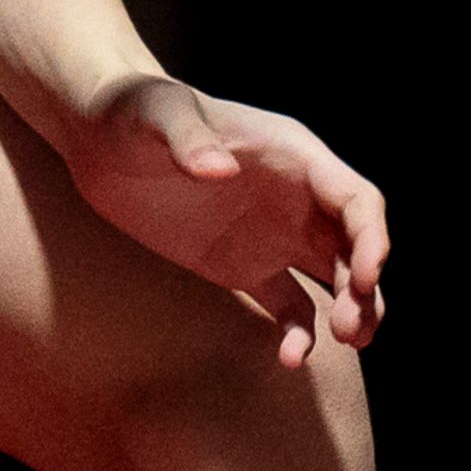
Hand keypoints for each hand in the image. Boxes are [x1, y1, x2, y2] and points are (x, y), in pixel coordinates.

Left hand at [63, 73, 389, 365]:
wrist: (99, 138)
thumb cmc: (133, 111)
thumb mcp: (158, 115)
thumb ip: (189, 140)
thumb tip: (219, 171)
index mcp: (295, 155)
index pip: (356, 199)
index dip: (372, 239)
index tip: (366, 280)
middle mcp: (297, 196)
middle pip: (355, 245)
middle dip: (365, 286)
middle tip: (350, 330)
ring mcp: (275, 234)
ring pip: (337, 277)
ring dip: (353, 310)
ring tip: (346, 343)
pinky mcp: (247, 267)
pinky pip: (290, 305)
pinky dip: (299, 333)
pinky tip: (289, 359)